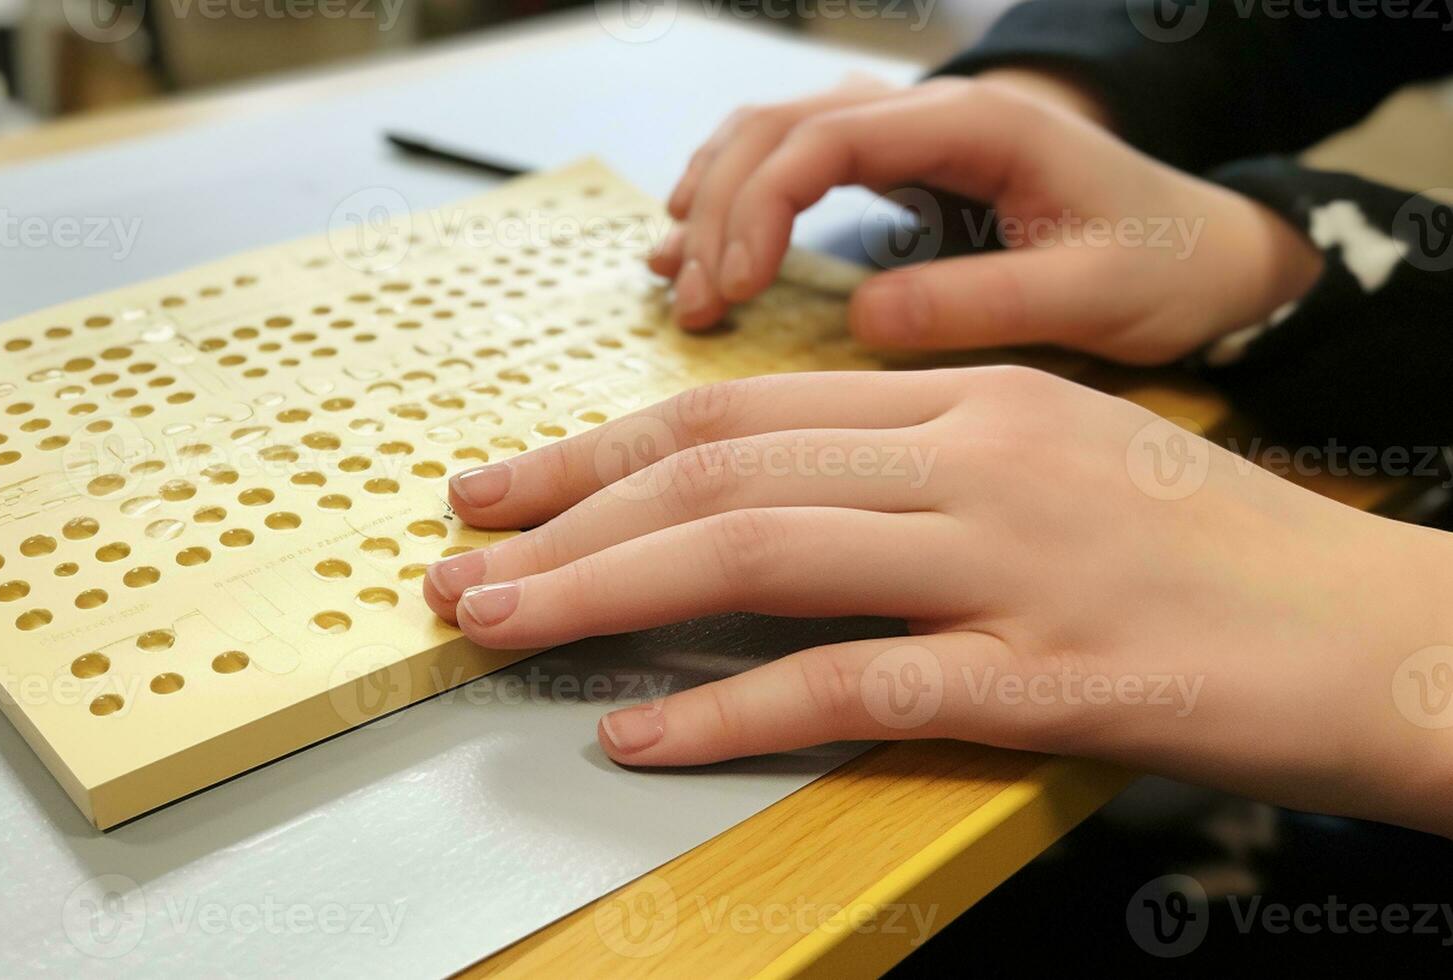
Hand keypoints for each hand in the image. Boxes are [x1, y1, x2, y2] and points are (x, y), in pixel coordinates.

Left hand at [422, 368, 1452, 836]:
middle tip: (460, 557)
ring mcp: (1011, 563)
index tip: (512, 485)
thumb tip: (769, 504)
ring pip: (762, 552)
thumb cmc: (1219, 561)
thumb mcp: (1060, 467)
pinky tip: (645, 731)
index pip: (743, 408)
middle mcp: (978, 457)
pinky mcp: (1044, 676)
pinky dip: (731, 708)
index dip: (606, 448)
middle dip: (568, 511)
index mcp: (975, 398)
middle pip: (725, 464)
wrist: (1390, 635)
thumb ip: (921, 469)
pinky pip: (853, 684)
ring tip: (499, 626)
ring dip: (606, 591)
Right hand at [650, 77, 1322, 364]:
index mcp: (977, 126)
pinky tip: (697, 240)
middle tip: (695, 306)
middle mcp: (931, 111)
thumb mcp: (1093, 295)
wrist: (1207, 247)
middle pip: (778, 128)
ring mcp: (910, 132)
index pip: (826, 139)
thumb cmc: (1164, 267)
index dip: (758, 207)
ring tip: (676, 281)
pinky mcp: (901, 165)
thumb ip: (984, 302)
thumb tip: (862, 320)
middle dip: (718, 212)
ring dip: (712, 199)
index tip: (733, 290)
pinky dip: (734, 194)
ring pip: (773, 132)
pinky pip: (792, 157)